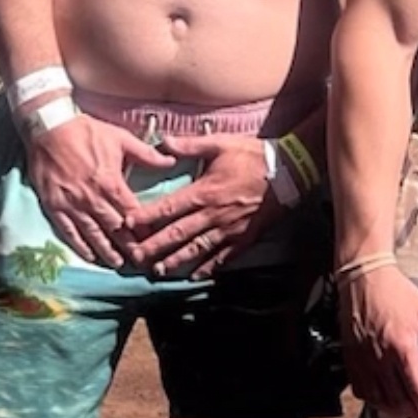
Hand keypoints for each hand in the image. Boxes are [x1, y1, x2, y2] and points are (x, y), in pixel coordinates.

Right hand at [26, 113, 173, 267]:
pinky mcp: (54, 206)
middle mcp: (92, 198)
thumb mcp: (121, 138)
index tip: (153, 241)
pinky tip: (89, 255)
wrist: (49, 128)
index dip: (143, 229)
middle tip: (140, 261)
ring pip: (93, 234)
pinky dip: (79, 245)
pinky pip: (68, 231)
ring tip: (118, 264)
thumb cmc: (87, 132)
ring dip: (106, 251)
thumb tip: (171, 160)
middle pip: (114, 228)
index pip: (132, 213)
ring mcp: (72, 204)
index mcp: (111, 182)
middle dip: (128, 247)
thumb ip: (146, 154)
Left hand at [121, 133, 268, 276]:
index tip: (127, 225)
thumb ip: (191, 145)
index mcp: (204, 191)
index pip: (168, 207)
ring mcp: (228, 229)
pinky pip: (223, 256)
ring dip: (176, 260)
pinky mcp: (244, 237)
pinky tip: (196, 275)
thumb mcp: (221, 143)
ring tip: (158, 270)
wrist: (289, 171)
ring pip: (197, 249)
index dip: (146, 217)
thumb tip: (163, 142)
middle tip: (134, 258)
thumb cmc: (254, 156)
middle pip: (177, 234)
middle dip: (154, 246)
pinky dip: (209, 267)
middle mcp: (212, 214)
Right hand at [340, 265, 417, 417]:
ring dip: (394, 410)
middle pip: (398, 399)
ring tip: (407, 413)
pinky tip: (383, 399)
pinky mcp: (350, 357)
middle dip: (414, 414)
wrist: (364, 277)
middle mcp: (381, 357)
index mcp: (402, 346)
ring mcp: (363, 359)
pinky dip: (373, 400)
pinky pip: (360, 389)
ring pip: (378, 398)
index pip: (417, 388)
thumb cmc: (397, 293)